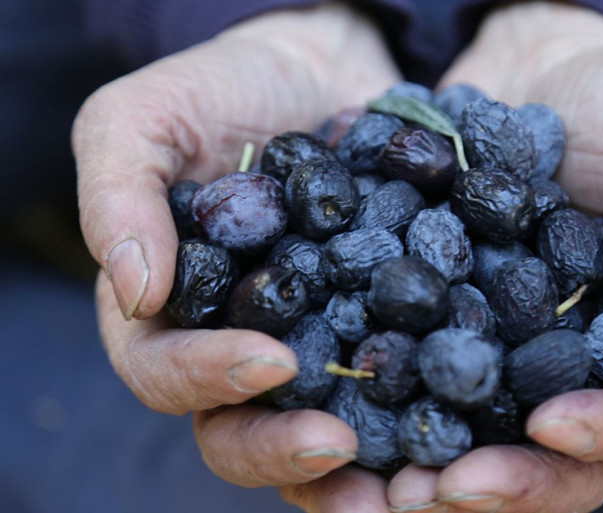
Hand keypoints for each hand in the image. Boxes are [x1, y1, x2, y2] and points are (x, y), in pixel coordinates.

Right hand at [73, 1, 401, 499]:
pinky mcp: (381, 333)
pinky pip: (400, 385)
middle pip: (242, 431)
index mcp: (171, 315)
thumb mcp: (147, 119)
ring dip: (359, 468)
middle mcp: (238, 348)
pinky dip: (427, 412)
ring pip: (322, 431)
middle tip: (339, 449)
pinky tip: (465, 422)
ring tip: (408, 485)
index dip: (209, 377)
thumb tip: (133, 289)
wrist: (319, 72)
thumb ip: (118, 196)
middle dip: (284, 450)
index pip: (166, 372)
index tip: (270, 360)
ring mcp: (315, 347)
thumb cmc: (221, 88)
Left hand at [384, 3, 602, 510]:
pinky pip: (408, 373)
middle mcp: (567, 367)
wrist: (543, 68)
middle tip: (442, 494)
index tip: (552, 424)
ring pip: (472, 436)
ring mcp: (497, 349)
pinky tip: (344, 415)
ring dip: (430, 469)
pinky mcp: (434, 319)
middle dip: (503, 484)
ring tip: (385, 486)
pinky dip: (379, 403)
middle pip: (548, 458)